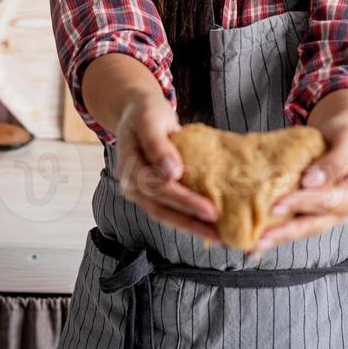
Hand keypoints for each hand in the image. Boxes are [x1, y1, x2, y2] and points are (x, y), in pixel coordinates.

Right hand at [113, 93, 220, 245]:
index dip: (185, 200)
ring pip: (163, 214)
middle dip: (190, 221)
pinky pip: (166, 209)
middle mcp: (130, 183)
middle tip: (218, 232)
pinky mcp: (148, 194)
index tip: (211, 210)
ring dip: (189, 226)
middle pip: (160, 207)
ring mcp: (137, 191)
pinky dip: (185, 219)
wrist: (136, 112)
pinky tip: (204, 226)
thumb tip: (171, 173)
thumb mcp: (151, 118)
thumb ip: (158, 144)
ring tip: (216, 236)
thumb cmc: (146, 112)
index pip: (159, 188)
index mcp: (130, 163)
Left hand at [249, 116, 347, 253]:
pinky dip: (276, 231)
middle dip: (285, 232)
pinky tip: (256, 239)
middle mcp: (340, 212)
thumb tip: (311, 181)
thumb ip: (334, 161)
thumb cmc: (346, 137)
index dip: (302, 203)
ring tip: (254, 246)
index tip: (277, 205)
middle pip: (312, 224)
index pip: (326, 202)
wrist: (345, 138)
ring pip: (301, 230)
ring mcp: (325, 215)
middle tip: (261, 237)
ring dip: (278, 238)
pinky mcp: (310, 213)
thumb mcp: (346, 141)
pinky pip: (294, 224)